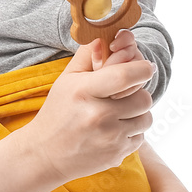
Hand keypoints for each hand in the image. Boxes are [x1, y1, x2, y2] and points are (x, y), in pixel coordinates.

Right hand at [23, 42, 153, 183]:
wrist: (45, 154)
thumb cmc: (57, 112)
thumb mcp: (66, 80)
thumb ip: (88, 56)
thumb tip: (106, 37)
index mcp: (84, 91)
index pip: (126, 75)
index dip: (142, 68)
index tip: (146, 67)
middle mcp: (98, 115)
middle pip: (144, 98)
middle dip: (139, 93)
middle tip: (125, 95)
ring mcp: (109, 138)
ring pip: (146, 118)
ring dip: (137, 114)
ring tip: (118, 114)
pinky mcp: (116, 155)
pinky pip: (140, 137)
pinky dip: (131, 132)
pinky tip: (112, 131)